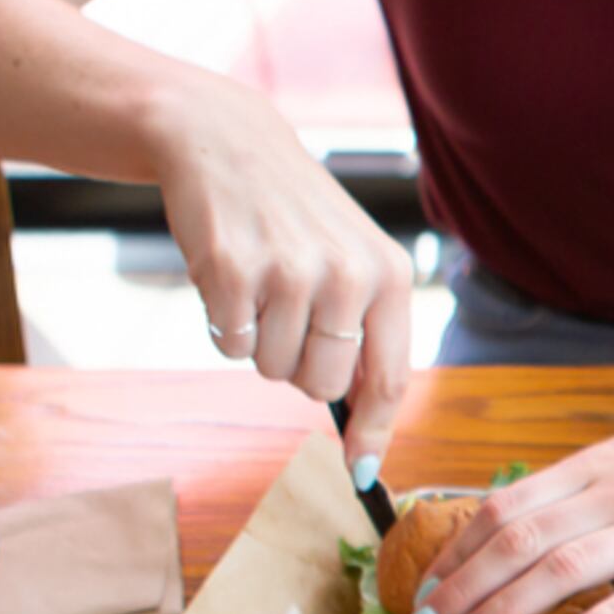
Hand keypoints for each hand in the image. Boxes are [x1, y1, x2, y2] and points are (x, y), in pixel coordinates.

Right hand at [152, 80, 414, 481]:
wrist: (227, 142)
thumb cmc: (295, 216)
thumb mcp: (352, 259)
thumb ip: (367, 332)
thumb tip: (364, 423)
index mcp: (389, 276)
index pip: (390, 378)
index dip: (374, 432)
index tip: (361, 471)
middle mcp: (348, 275)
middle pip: (321, 385)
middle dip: (299, 368)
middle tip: (288, 314)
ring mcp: (289, 273)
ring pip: (271, 369)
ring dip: (259, 342)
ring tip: (260, 284)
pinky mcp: (232, 272)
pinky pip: (228, 347)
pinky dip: (223, 325)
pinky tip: (229, 276)